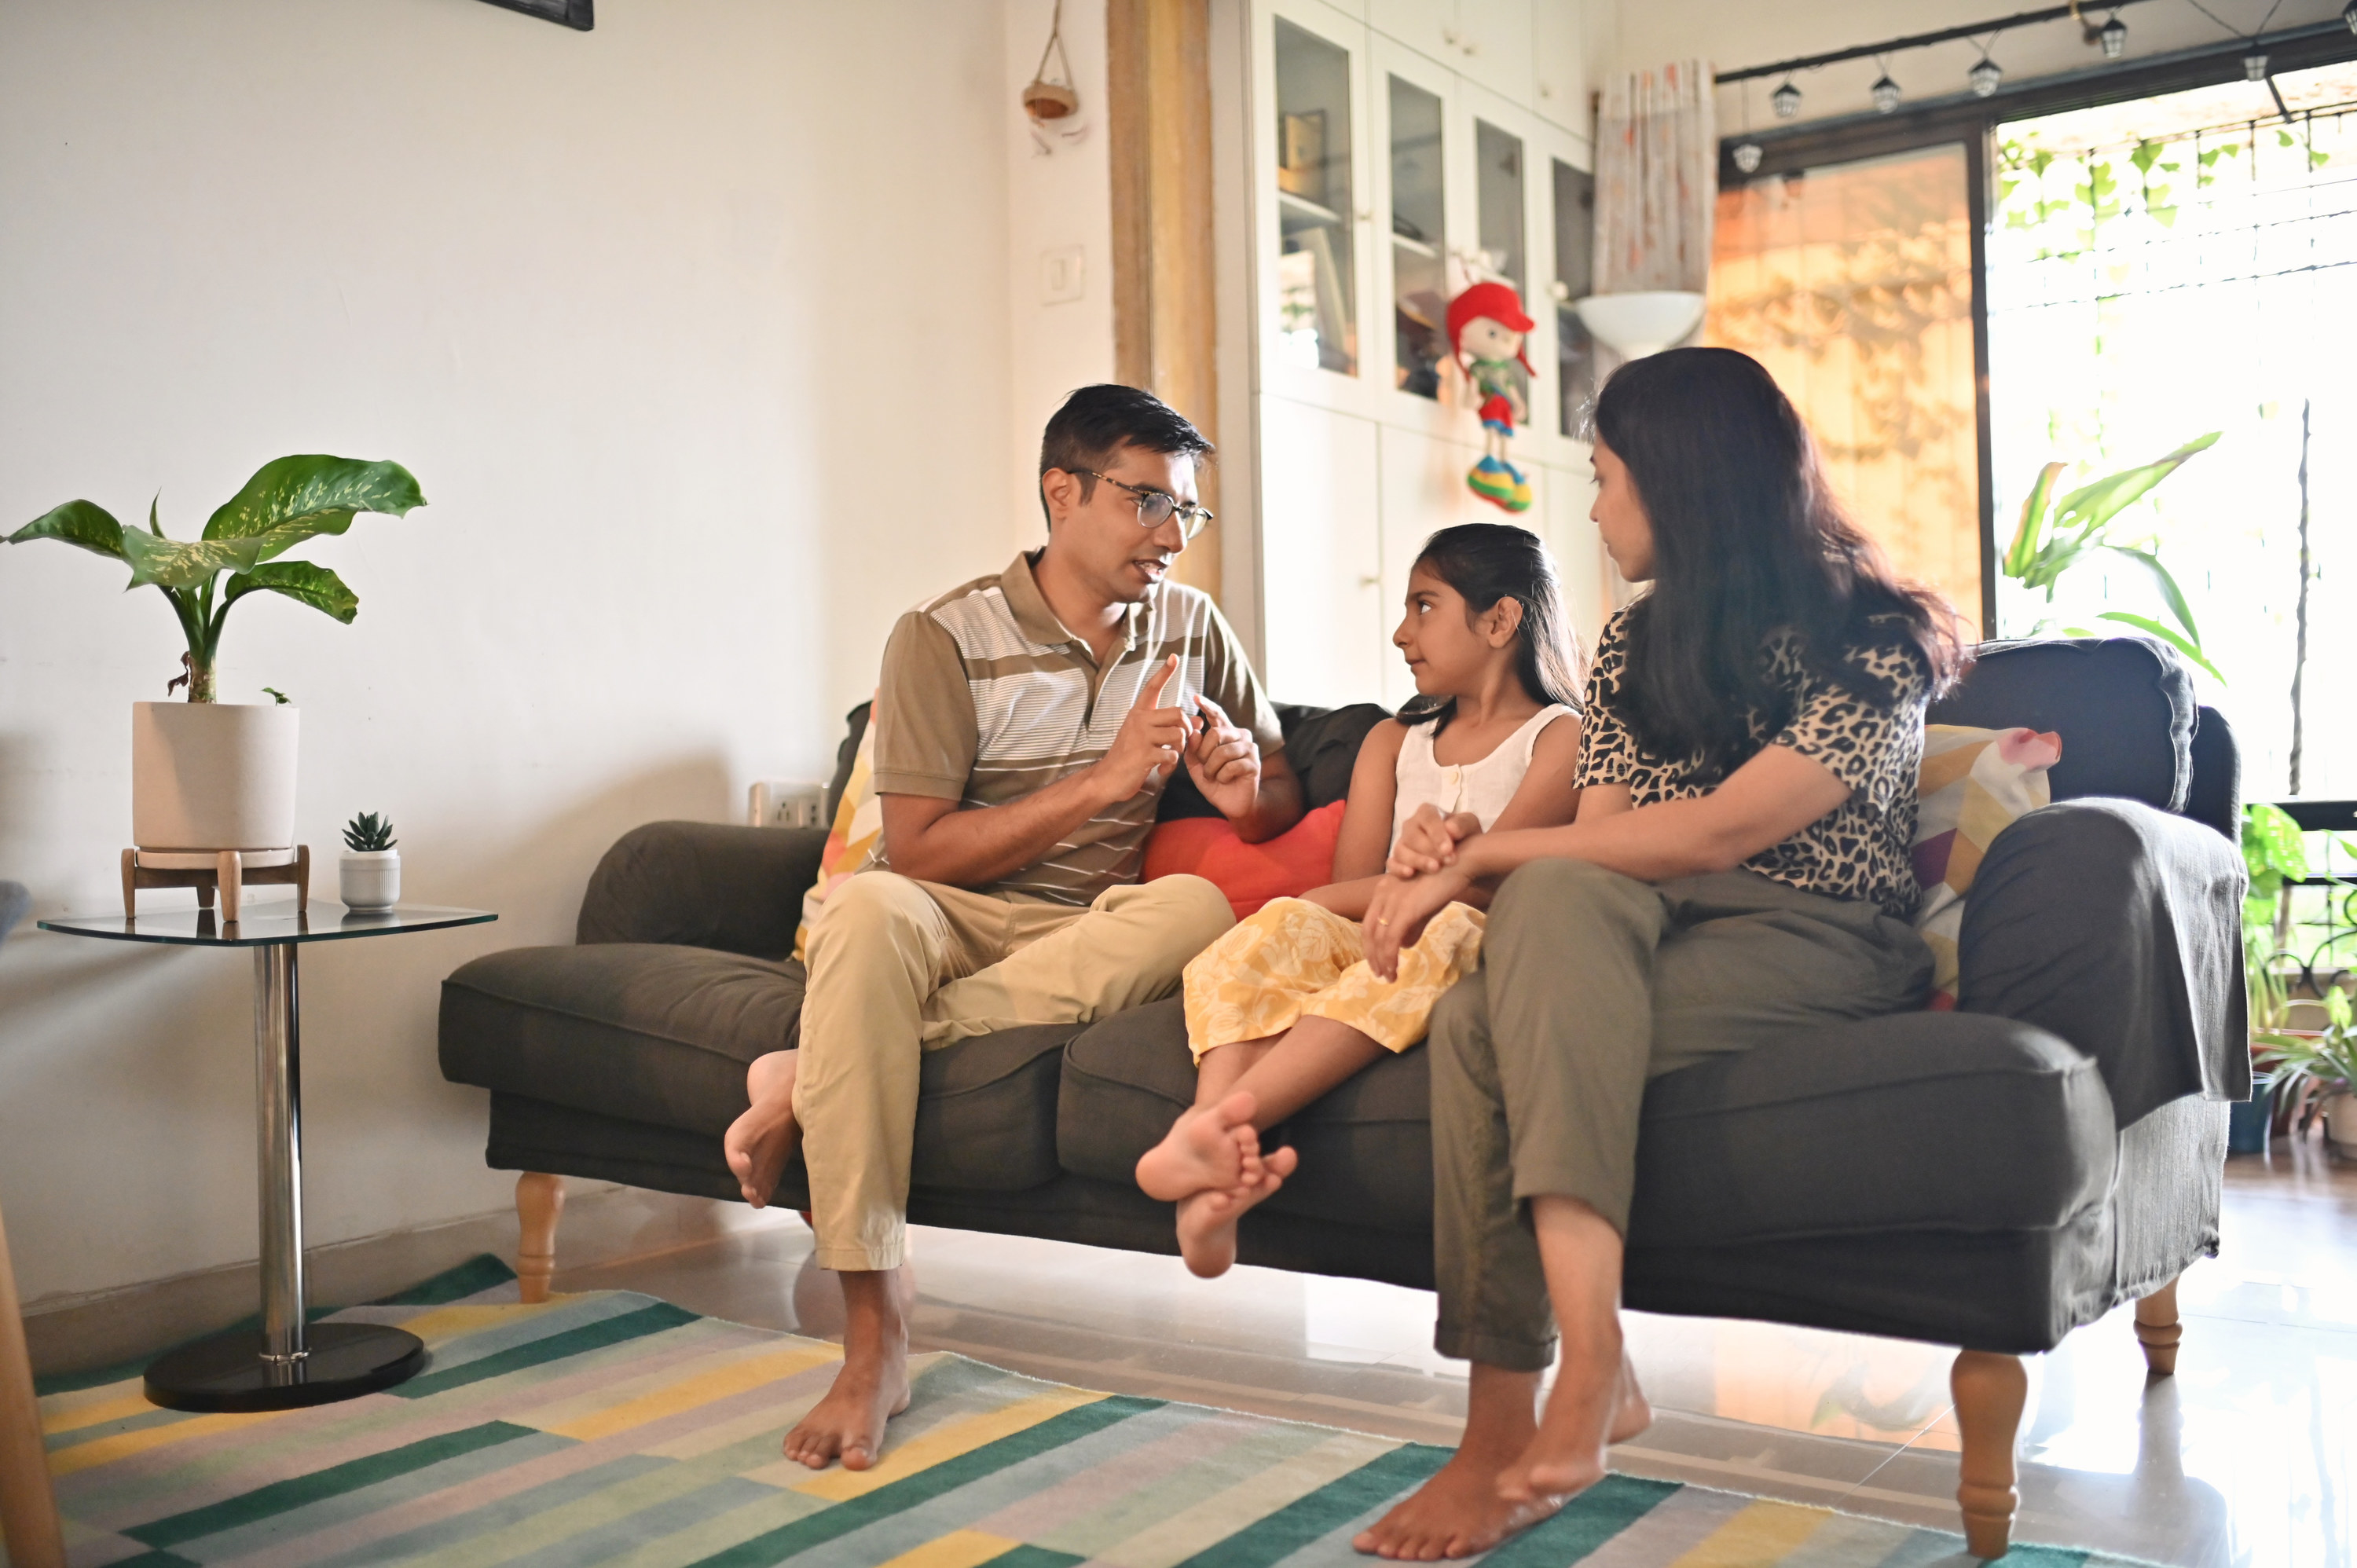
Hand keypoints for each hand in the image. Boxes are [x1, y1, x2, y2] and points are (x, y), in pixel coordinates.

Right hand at [1095, 654, 1192, 803]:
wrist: (1107, 778)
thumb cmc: (1129, 757)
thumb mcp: (1147, 738)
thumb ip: (1169, 728)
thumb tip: (1197, 721)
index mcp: (1138, 713)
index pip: (1152, 688)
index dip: (1164, 673)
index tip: (1174, 657)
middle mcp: (1139, 720)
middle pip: (1178, 713)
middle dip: (1186, 730)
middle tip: (1180, 744)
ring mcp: (1141, 737)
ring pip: (1179, 734)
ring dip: (1181, 749)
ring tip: (1170, 757)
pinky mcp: (1144, 755)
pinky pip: (1172, 755)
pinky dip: (1171, 766)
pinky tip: (1162, 770)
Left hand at [1183, 695, 1261, 819]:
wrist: (1234, 804)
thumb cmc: (1216, 782)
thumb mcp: (1197, 766)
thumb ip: (1192, 750)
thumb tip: (1193, 732)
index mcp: (1226, 734)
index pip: (1218, 715)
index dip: (1207, 706)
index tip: (1196, 697)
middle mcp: (1241, 736)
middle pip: (1216, 734)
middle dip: (1204, 753)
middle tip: (1205, 767)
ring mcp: (1250, 749)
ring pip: (1222, 752)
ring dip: (1212, 768)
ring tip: (1213, 777)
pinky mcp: (1255, 764)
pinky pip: (1231, 766)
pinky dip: (1223, 777)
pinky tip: (1226, 780)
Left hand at [1364, 862, 1470, 979]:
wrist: (1457, 864)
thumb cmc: (1443, 883)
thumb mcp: (1424, 907)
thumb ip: (1413, 925)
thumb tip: (1405, 946)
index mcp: (1384, 891)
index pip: (1369, 923)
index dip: (1370, 944)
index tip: (1376, 960)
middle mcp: (1383, 894)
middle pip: (1369, 931)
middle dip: (1372, 956)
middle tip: (1379, 974)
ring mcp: (1392, 901)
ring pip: (1379, 938)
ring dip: (1382, 961)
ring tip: (1389, 977)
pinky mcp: (1405, 909)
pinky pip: (1392, 939)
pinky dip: (1390, 957)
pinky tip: (1394, 969)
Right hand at [1387, 805, 1479, 877]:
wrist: (1461, 855)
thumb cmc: (1464, 837)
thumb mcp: (1470, 827)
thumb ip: (1463, 824)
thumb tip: (1451, 829)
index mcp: (1427, 813)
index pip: (1427, 818)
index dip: (1437, 833)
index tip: (1448, 849)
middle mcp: (1411, 825)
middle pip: (1412, 835)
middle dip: (1429, 849)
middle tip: (1447, 862)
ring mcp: (1402, 843)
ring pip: (1401, 850)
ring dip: (1417, 860)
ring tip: (1434, 869)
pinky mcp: (1397, 860)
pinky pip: (1391, 864)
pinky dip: (1398, 868)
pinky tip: (1410, 874)